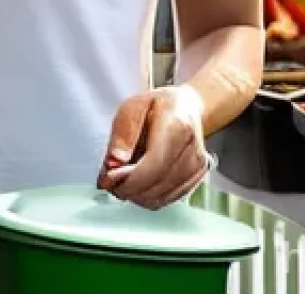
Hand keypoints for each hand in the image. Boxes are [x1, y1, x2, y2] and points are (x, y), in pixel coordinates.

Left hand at [96, 85, 210, 209]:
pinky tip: (136, 184)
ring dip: (135, 195)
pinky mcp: (196, 180)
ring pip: (159, 198)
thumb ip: (123, 133)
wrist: (186, 107)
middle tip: (108, 181)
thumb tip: (114, 163)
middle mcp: (193, 150)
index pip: (154, 166)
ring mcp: (198, 168)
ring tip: (120, 181)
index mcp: (178, 126)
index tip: (106, 179)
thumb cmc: (157, 106)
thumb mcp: (133, 107)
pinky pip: (165, 200)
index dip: (128, 179)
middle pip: (156, 186)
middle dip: (127, 189)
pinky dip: (146, 197)